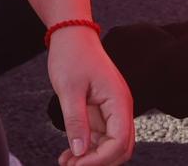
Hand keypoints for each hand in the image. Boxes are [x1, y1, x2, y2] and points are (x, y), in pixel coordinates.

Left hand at [47, 27, 133, 165]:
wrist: (71, 35)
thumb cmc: (72, 55)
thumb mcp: (69, 89)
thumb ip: (76, 121)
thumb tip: (80, 151)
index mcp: (119, 101)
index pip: (119, 141)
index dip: (100, 158)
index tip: (78, 164)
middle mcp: (120, 108)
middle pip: (120, 148)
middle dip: (99, 161)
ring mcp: (112, 111)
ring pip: (110, 145)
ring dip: (91, 157)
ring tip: (66, 162)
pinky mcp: (102, 112)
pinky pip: (100, 137)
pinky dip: (87, 148)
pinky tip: (68, 154)